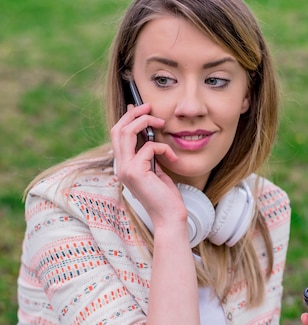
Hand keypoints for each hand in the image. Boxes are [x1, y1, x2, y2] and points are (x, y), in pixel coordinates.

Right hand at [111, 103, 186, 230]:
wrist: (169, 217)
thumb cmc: (166, 196)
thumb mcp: (155, 171)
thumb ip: (148, 156)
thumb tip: (149, 136)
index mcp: (124, 166)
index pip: (117, 135)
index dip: (127, 118)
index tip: (141, 109)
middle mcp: (121, 167)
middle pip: (117, 129)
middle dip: (133, 114)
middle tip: (149, 106)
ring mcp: (126, 170)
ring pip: (126, 133)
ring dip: (144, 122)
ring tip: (160, 121)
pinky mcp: (135, 172)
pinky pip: (149, 147)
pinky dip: (164, 148)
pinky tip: (173, 158)